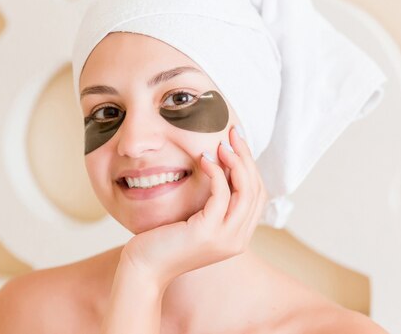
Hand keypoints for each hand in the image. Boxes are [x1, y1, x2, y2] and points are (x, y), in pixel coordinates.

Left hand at [121, 125, 267, 288]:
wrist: (143, 267)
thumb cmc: (162, 241)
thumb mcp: (193, 221)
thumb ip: (209, 205)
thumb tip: (215, 172)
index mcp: (237, 236)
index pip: (257, 196)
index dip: (250, 166)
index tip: (237, 143)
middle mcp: (237, 239)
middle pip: (256, 190)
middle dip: (247, 158)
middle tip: (234, 133)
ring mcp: (225, 238)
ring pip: (246, 191)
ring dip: (236, 162)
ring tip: (221, 143)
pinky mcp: (208, 233)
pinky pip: (221, 195)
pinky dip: (216, 173)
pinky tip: (203, 160)